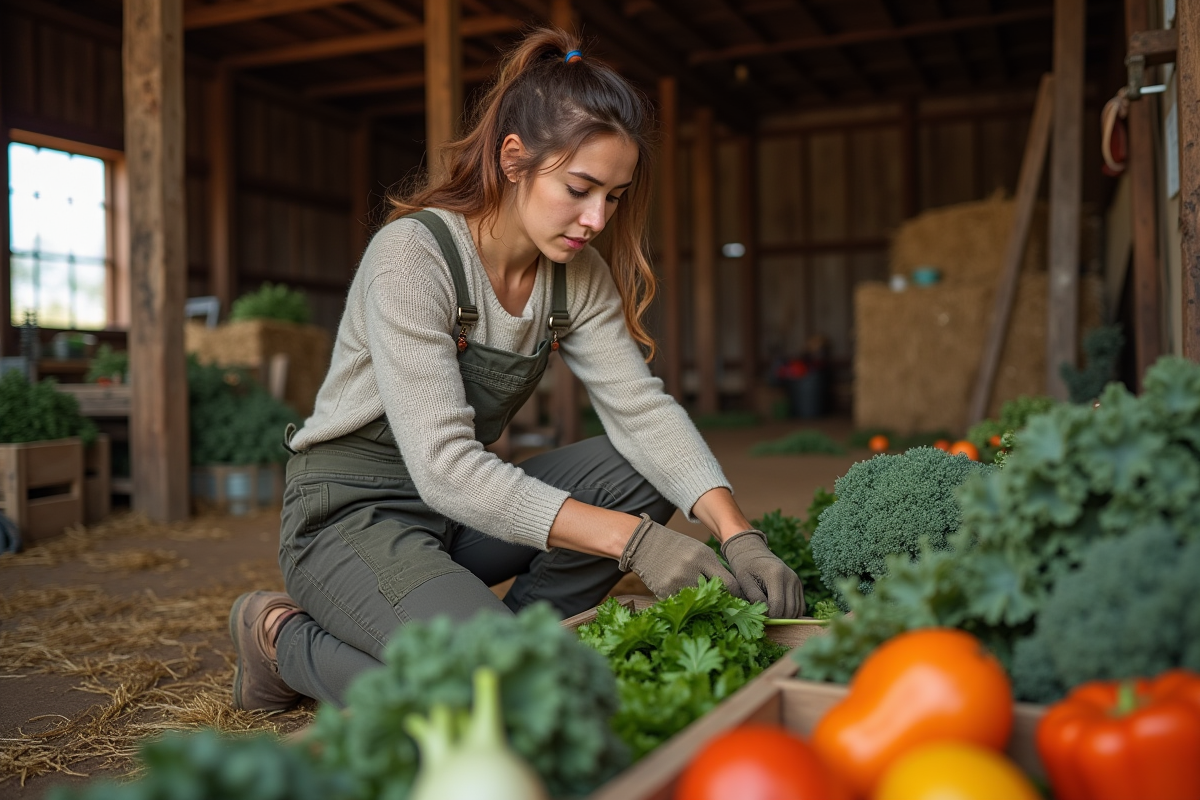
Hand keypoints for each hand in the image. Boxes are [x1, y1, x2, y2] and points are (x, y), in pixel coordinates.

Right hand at [619, 515, 743, 599]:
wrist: (645, 543)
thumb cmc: (677, 547)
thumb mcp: (699, 550)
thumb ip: (714, 568)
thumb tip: (733, 589)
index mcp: (704, 557)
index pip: (729, 583)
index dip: (735, 594)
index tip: (738, 599)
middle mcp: (692, 569)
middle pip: (714, 596)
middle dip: (718, 600)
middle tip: (720, 603)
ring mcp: (677, 582)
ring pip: (698, 602)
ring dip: (700, 602)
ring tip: (698, 598)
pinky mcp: (664, 591)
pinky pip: (681, 604)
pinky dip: (683, 602)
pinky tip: (682, 595)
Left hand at [720, 530, 804, 617]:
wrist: (753, 553)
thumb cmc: (745, 567)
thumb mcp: (744, 580)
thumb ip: (754, 597)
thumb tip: (765, 614)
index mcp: (776, 574)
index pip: (777, 606)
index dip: (768, 616)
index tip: (758, 616)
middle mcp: (790, 577)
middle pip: (789, 610)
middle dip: (777, 618)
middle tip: (764, 617)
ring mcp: (797, 581)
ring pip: (796, 610)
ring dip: (784, 616)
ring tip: (769, 613)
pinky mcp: (799, 585)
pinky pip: (800, 606)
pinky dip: (791, 612)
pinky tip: (778, 610)